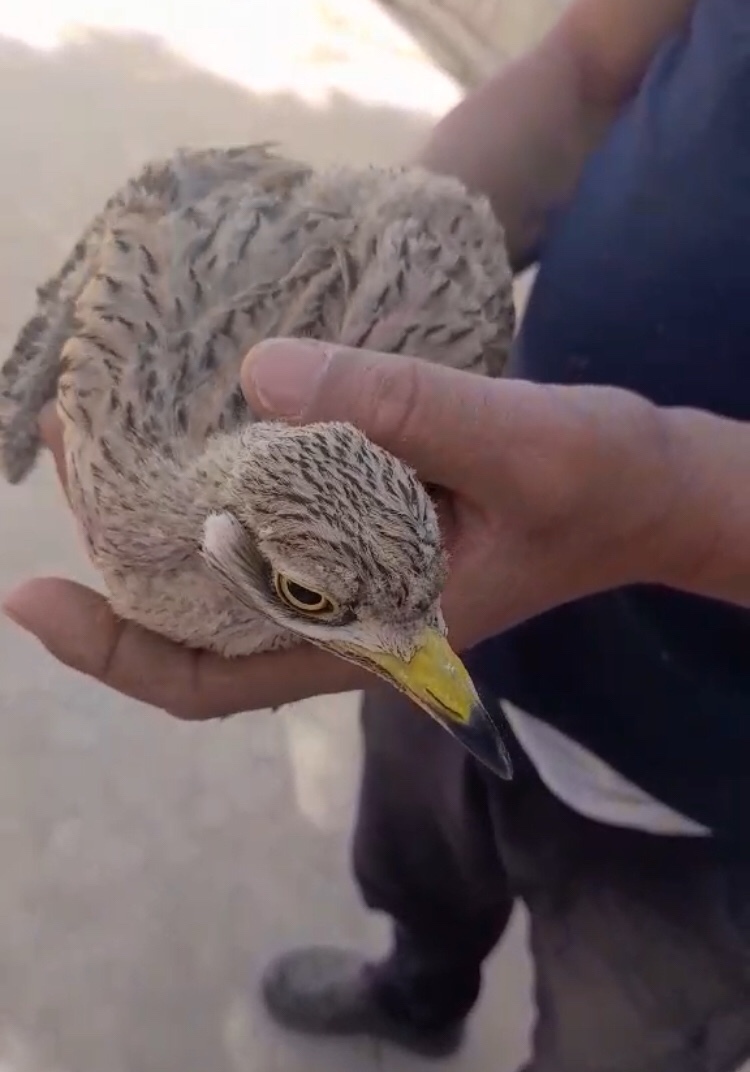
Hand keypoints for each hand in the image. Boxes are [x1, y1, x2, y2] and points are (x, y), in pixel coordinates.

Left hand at [1, 339, 693, 718]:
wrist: (654, 488)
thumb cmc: (602, 483)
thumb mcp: (518, 442)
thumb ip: (403, 408)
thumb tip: (262, 375)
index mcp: (376, 633)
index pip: (215, 682)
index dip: (115, 653)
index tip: (31, 598)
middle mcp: (351, 616)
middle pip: (198, 630)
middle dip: (114, 572)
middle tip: (67, 462)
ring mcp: (359, 575)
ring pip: (231, 574)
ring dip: (161, 523)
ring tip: (107, 441)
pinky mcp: (375, 528)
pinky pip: (277, 523)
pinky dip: (226, 485)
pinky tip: (206, 422)